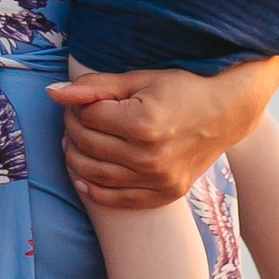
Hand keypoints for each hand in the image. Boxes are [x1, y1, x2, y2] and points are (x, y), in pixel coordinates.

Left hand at [49, 56, 278, 211]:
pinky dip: (93, 189)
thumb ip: (94, 87)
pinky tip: (84, 175)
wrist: (225, 114)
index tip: (82, 100)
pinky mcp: (165, 194)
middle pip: (87, 146)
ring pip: (94, 175)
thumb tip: (53, 93)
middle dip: (72, 129)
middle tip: (75, 118)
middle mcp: (150, 156)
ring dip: (76, 158)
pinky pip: (116, 199)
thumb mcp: (138, 79)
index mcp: (144, 123)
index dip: (78, 106)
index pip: (87, 118)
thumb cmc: (181, 89)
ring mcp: (159, 179)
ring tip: (75, 143)